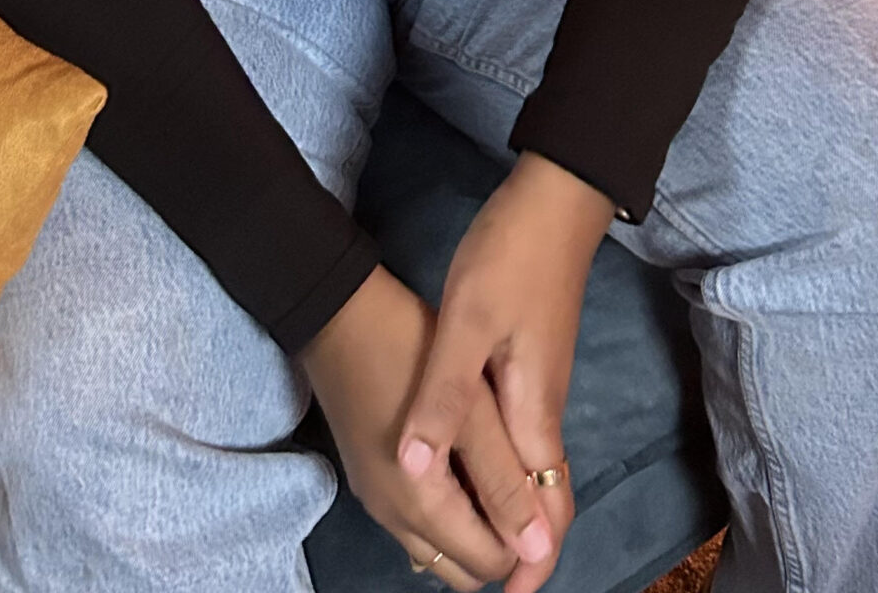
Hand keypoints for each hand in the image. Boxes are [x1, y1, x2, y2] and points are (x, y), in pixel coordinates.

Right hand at [301, 263, 551, 587]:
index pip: (489, 565)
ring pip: (438, 547)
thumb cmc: (409, 351)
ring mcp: (376, 500)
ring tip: (496, 469)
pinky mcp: (368, 477)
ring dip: (472, 525)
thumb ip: (504, 481)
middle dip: (500, 540)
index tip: (542, 495)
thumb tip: (539, 550)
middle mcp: (393, 519)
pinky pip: (416, 521)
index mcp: (420, 506)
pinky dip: (446, 510)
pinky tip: (462, 461)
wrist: (335, 311)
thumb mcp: (471, 409)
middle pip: (462, 567)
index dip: (525, 542)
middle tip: (521, 482)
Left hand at [396, 153, 614, 592]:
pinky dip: (503, 470)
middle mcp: (546, 407)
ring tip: (465, 536)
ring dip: (508, 510)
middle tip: (481, 580)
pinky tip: (468, 465)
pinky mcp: (530, 362)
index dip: (529, 561)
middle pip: (545, 499)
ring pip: (532, 469)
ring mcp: (542, 384)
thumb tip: (416, 472)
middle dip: (521, 546)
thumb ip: (443, 400)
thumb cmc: (511, 256)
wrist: (554, 198)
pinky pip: (523, 438)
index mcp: (534, 409)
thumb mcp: (465, 323)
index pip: (543, 510)